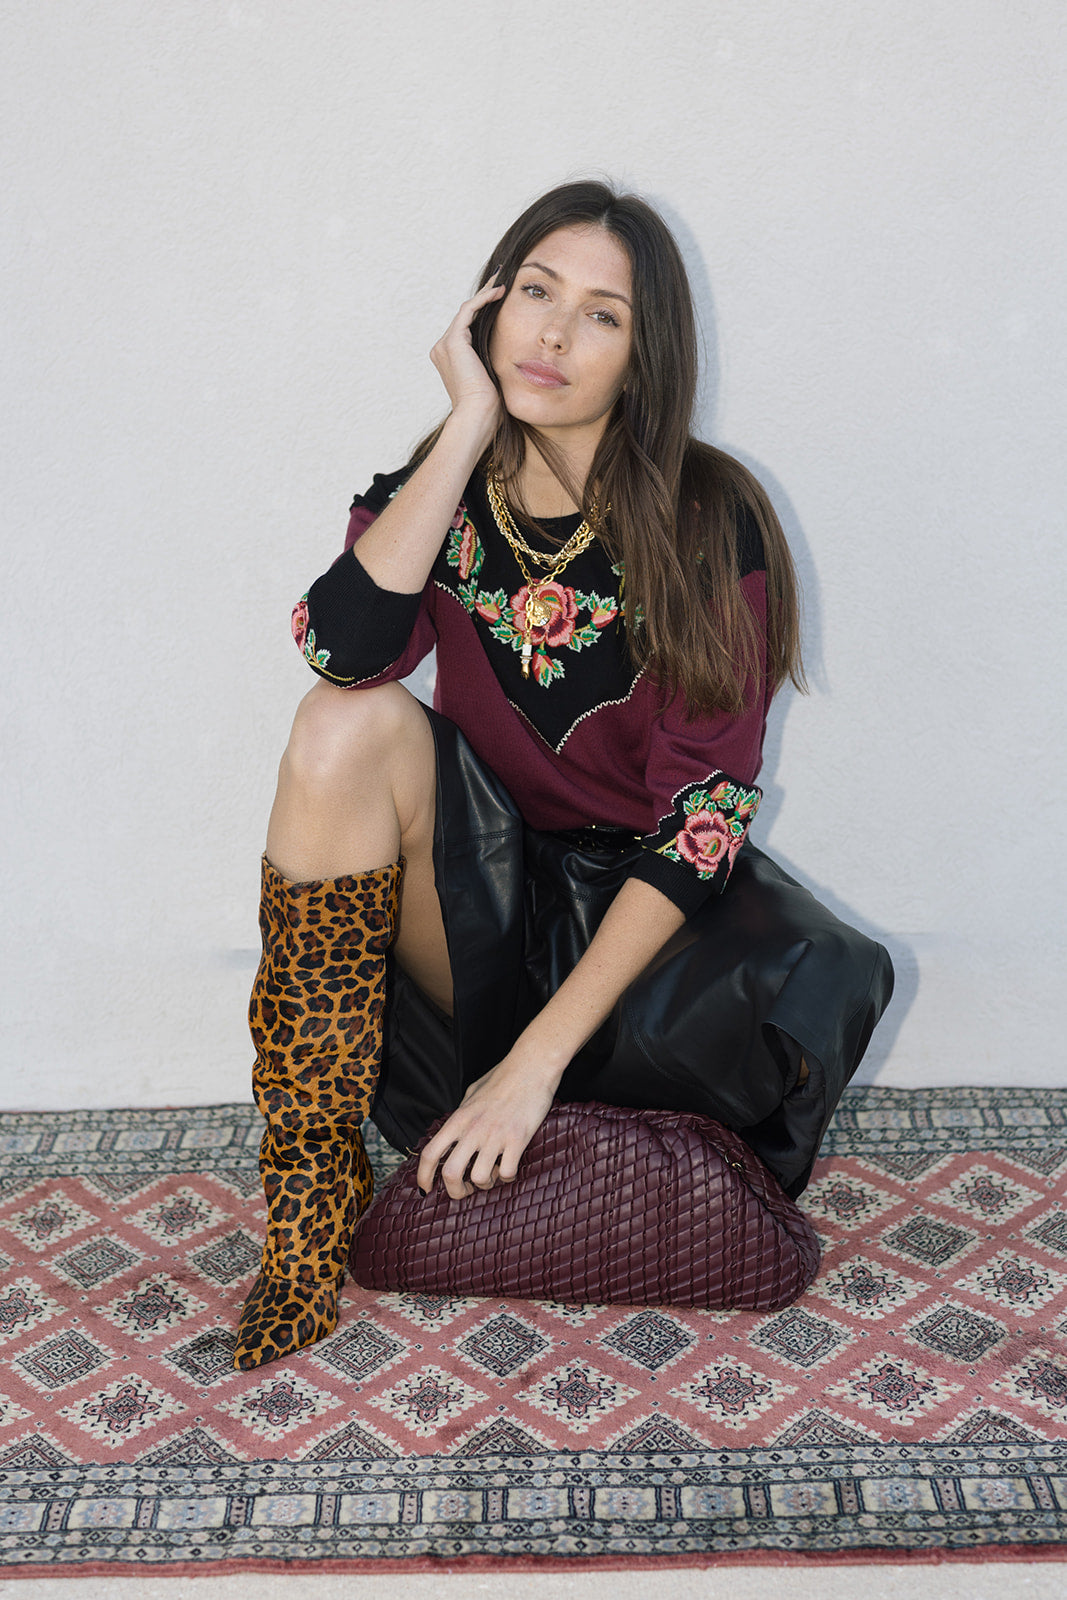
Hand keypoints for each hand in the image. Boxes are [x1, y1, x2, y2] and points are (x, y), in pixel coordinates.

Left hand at [416, 1045, 557, 1201]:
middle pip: (451, 1174)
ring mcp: (495, 1135)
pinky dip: (507, 1176)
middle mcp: (473, 1129)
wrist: (531, 1066)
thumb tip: (456, 1131)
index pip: (430, 1153)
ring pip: (480, 1178)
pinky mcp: (517, 1139)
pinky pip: (508, 1172)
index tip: (426, 1189)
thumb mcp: (472, 1093)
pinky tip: (509, 1166)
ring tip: (493, 1173)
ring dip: (486, 1183)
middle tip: (464, 1191)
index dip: (423, 1177)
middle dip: (456, 1192)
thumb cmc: (502, 1077)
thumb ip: (462, 1114)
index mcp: (459, 1119)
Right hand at [429, 277, 505, 431]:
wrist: (476, 416)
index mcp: (450, 359)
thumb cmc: (487, 408)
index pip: (467, 327)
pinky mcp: (453, 341)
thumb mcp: (491, 380)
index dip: (482, 311)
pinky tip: (500, 291)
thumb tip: (510, 356)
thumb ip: (492, 364)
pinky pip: (469, 311)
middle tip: (501, 279)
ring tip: (503, 280)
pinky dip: (484, 299)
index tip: (500, 297)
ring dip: (485, 293)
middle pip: (466, 315)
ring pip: (467, 310)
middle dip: (484, 296)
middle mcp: (442, 349)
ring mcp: (445, 344)